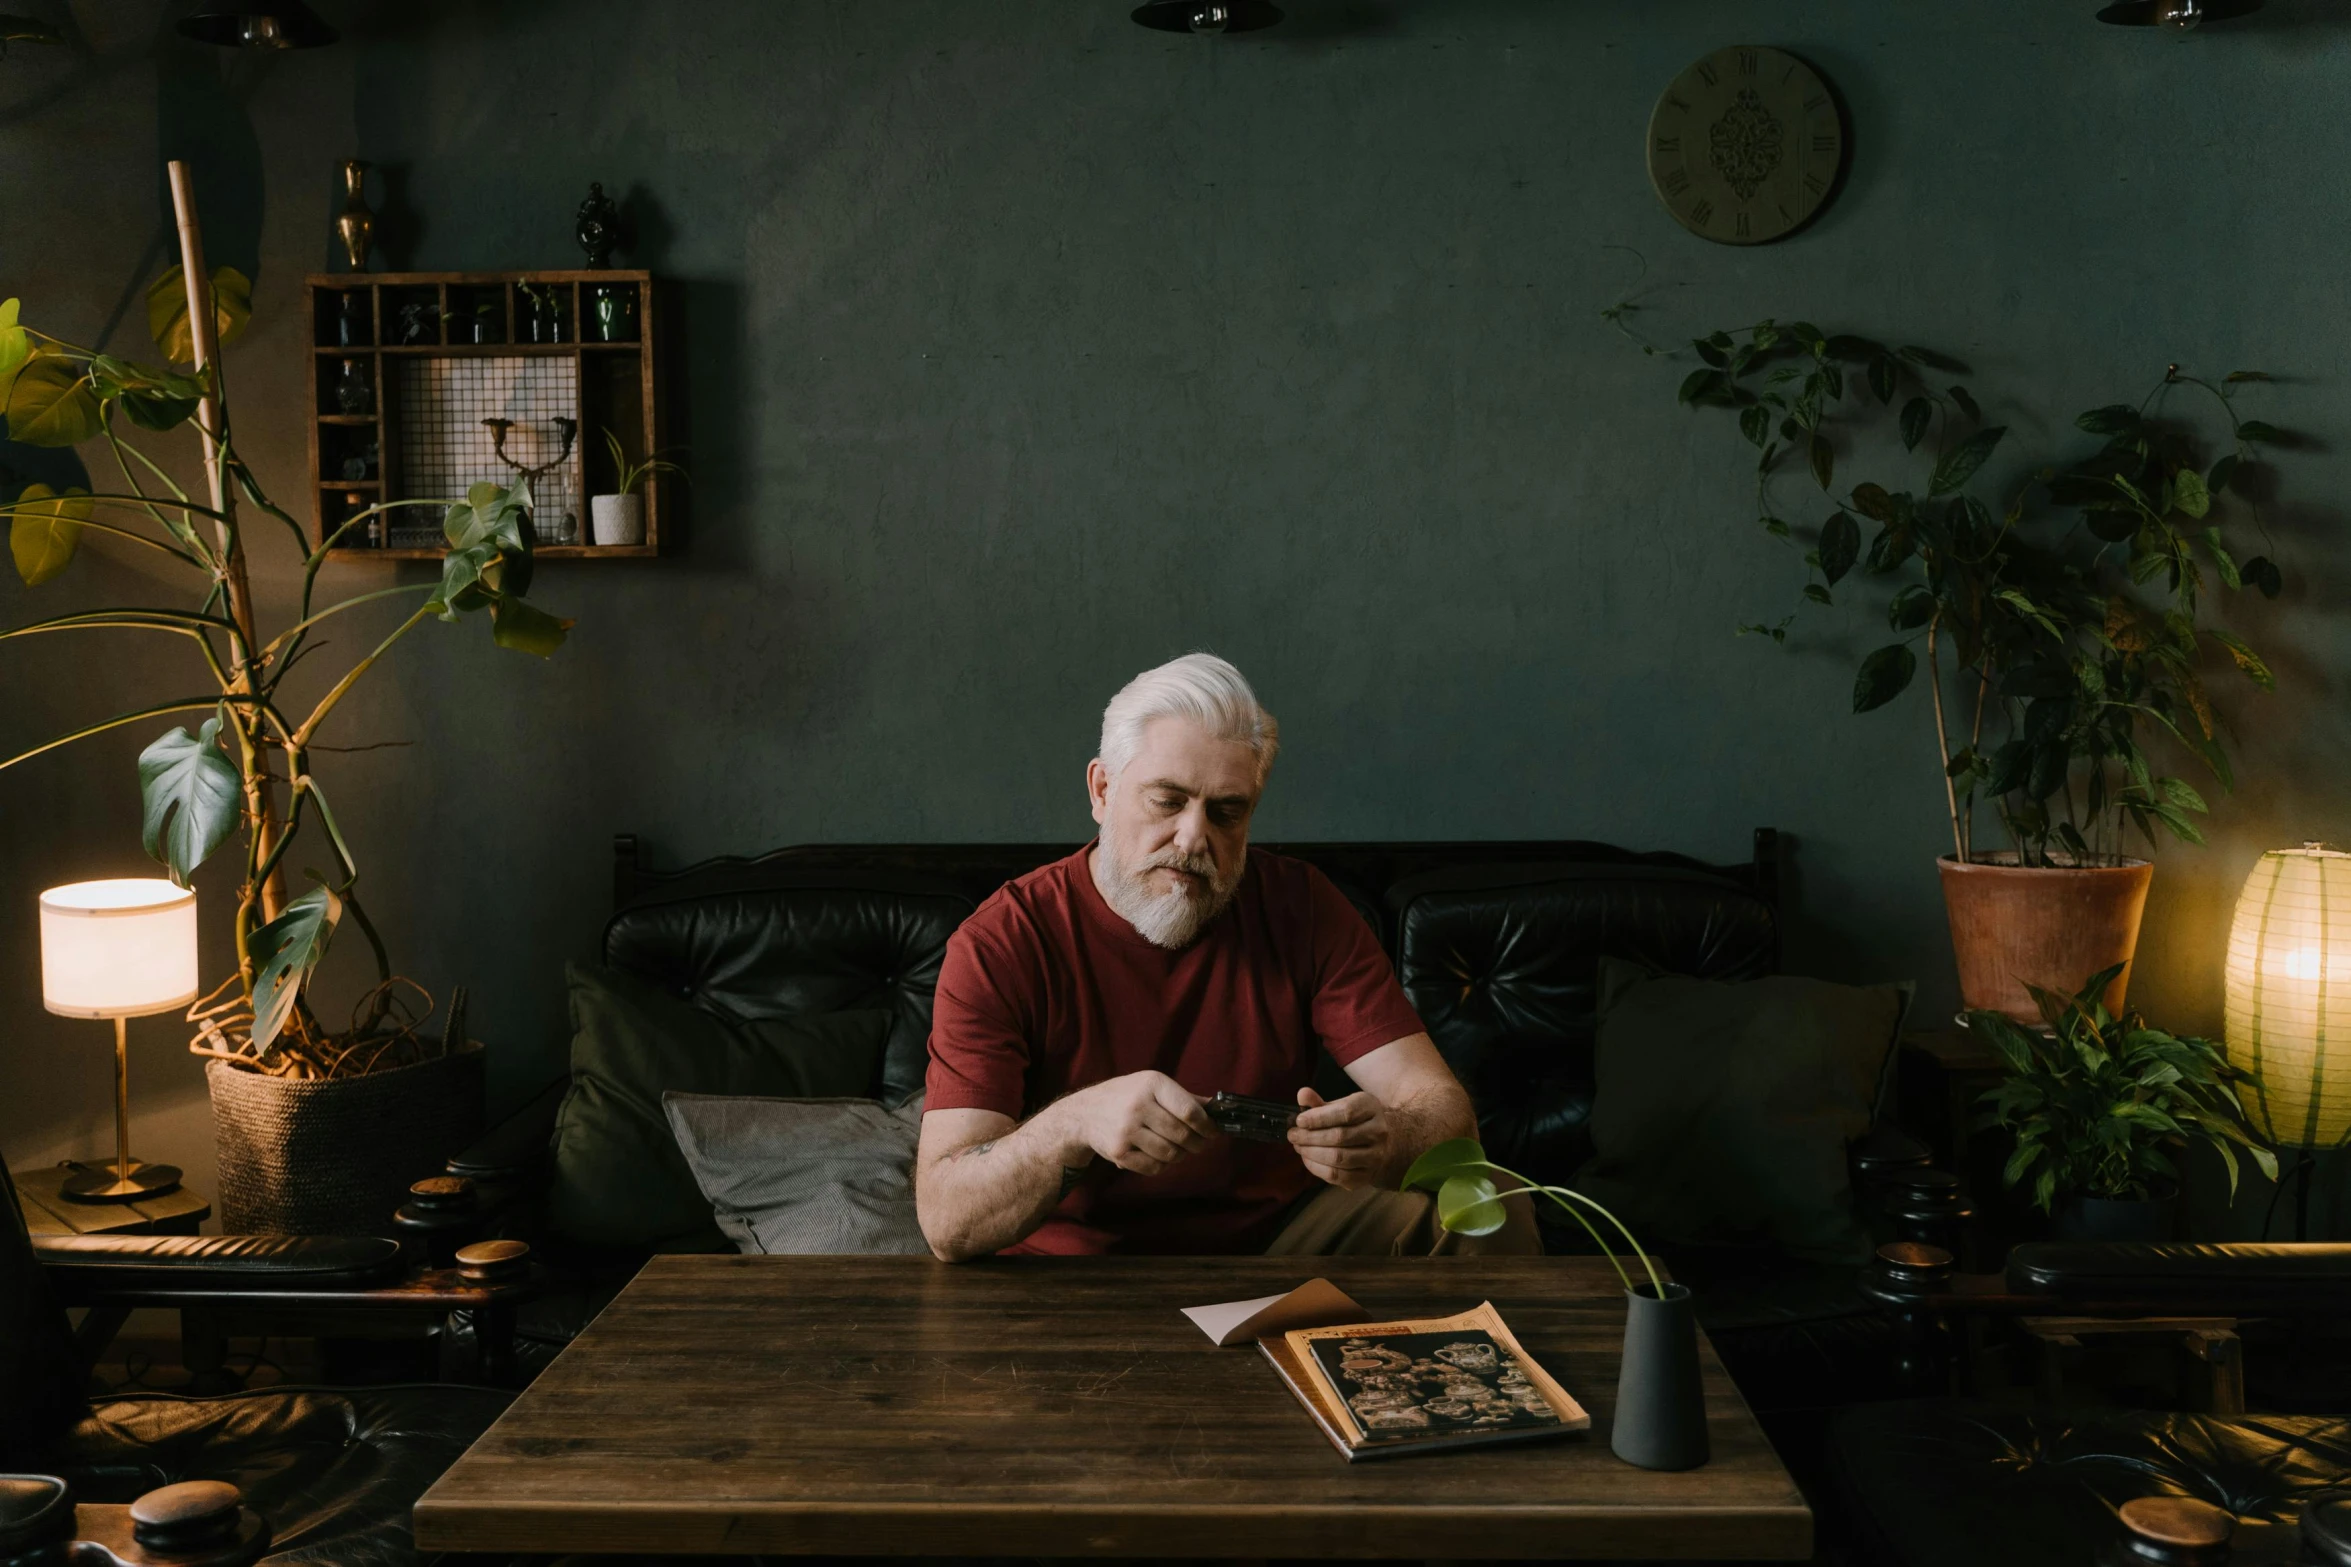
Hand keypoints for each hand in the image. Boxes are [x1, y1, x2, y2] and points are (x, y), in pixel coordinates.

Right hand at [1057, 1070, 1215, 1175]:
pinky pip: (1154, 1167)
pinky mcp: (1118, 1151)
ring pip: (1170, 1154)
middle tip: (1199, 1145)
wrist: (1085, 1113)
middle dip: (1197, 1144)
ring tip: (1177, 1148)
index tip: (1213, 1132)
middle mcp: (1138, 1105)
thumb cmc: (1127, 1097)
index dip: (1207, 1126)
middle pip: (1182, 1135)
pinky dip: (1162, 1165)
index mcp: (1152, 1084)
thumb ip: (1185, 1098)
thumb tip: (1219, 1109)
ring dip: (1180, 1155)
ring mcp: (1126, 1129)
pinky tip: (1157, 1155)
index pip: (1189, 1111)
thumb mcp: (1152, 1086)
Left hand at [1288, 1086, 1392, 1188]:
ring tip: (1298, 1146)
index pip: (1345, 1113)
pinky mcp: (1366, 1176)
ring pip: (1338, 1158)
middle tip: (1292, 1135)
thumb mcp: (1340, 1106)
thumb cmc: (1354, 1121)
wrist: (1384, 1144)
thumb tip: (1302, 1094)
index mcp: (1370, 1108)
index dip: (1319, 1118)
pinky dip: (1316, 1168)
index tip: (1299, 1121)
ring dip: (1311, 1153)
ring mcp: (1374, 1156)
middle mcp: (1377, 1132)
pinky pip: (1337, 1175)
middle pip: (1340, 1136)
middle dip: (1310, 1137)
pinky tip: (1307, 1159)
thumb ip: (1319, 1103)